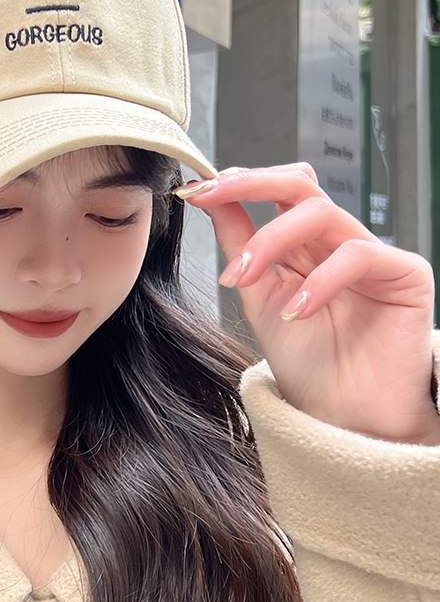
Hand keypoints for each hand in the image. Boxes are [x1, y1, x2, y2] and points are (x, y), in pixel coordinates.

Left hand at [175, 164, 439, 444]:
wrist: (342, 418)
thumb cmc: (306, 363)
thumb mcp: (258, 296)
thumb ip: (239, 245)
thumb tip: (209, 198)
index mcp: (304, 245)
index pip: (277, 191)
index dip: (238, 183)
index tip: (193, 190)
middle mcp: (336, 242)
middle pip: (299, 185)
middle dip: (249, 184)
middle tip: (209, 195)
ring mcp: (373, 255)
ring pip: (321, 213)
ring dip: (271, 239)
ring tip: (244, 278)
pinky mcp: (406, 275)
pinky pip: (359, 255)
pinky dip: (319, 280)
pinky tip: (297, 310)